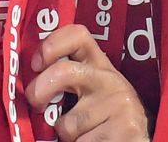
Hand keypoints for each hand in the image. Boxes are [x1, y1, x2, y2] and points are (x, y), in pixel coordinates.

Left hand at [25, 24, 148, 141]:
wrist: (138, 141)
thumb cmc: (105, 117)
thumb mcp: (90, 91)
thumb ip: (68, 80)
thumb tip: (29, 81)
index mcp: (99, 64)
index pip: (78, 35)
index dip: (51, 44)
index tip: (36, 64)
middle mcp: (109, 78)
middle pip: (63, 72)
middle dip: (39, 91)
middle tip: (35, 105)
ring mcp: (119, 103)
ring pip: (68, 122)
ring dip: (66, 134)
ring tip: (81, 134)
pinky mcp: (126, 128)